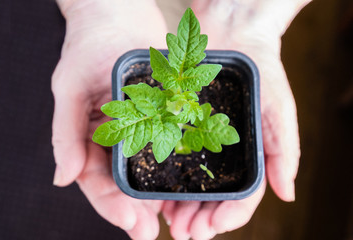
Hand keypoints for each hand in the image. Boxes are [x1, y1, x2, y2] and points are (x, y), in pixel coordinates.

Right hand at [51, 1, 166, 238]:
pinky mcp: (161, 112)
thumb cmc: (88, 46)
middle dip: (135, 209)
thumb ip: (66, 134)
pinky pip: (167, 143)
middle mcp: (114, 135)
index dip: (111, 206)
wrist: (118, 13)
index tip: (131, 226)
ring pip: (146, 168)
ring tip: (172, 219)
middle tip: (150, 233)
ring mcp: (139, 125)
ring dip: (157, 195)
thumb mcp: (70, 89)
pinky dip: (174, 165)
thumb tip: (63, 179)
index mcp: (89, 134)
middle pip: (122, 181)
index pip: (96, 180)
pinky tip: (186, 183)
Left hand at [162, 0, 309, 238]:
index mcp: (250, 153)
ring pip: (192, 184)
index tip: (210, 229)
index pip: (242, 197)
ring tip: (170, 221)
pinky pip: (173, 158)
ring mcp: (203, 140)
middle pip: (213, 197)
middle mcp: (225, 151)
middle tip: (184, 232)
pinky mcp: (182, 125)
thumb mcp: (278, 110)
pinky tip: (158, 194)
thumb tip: (287, 194)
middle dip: (199, 218)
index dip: (227, 217)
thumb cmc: (262, 71)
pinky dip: (167, 180)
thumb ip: (284, 151)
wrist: (234, 34)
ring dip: (181, 206)